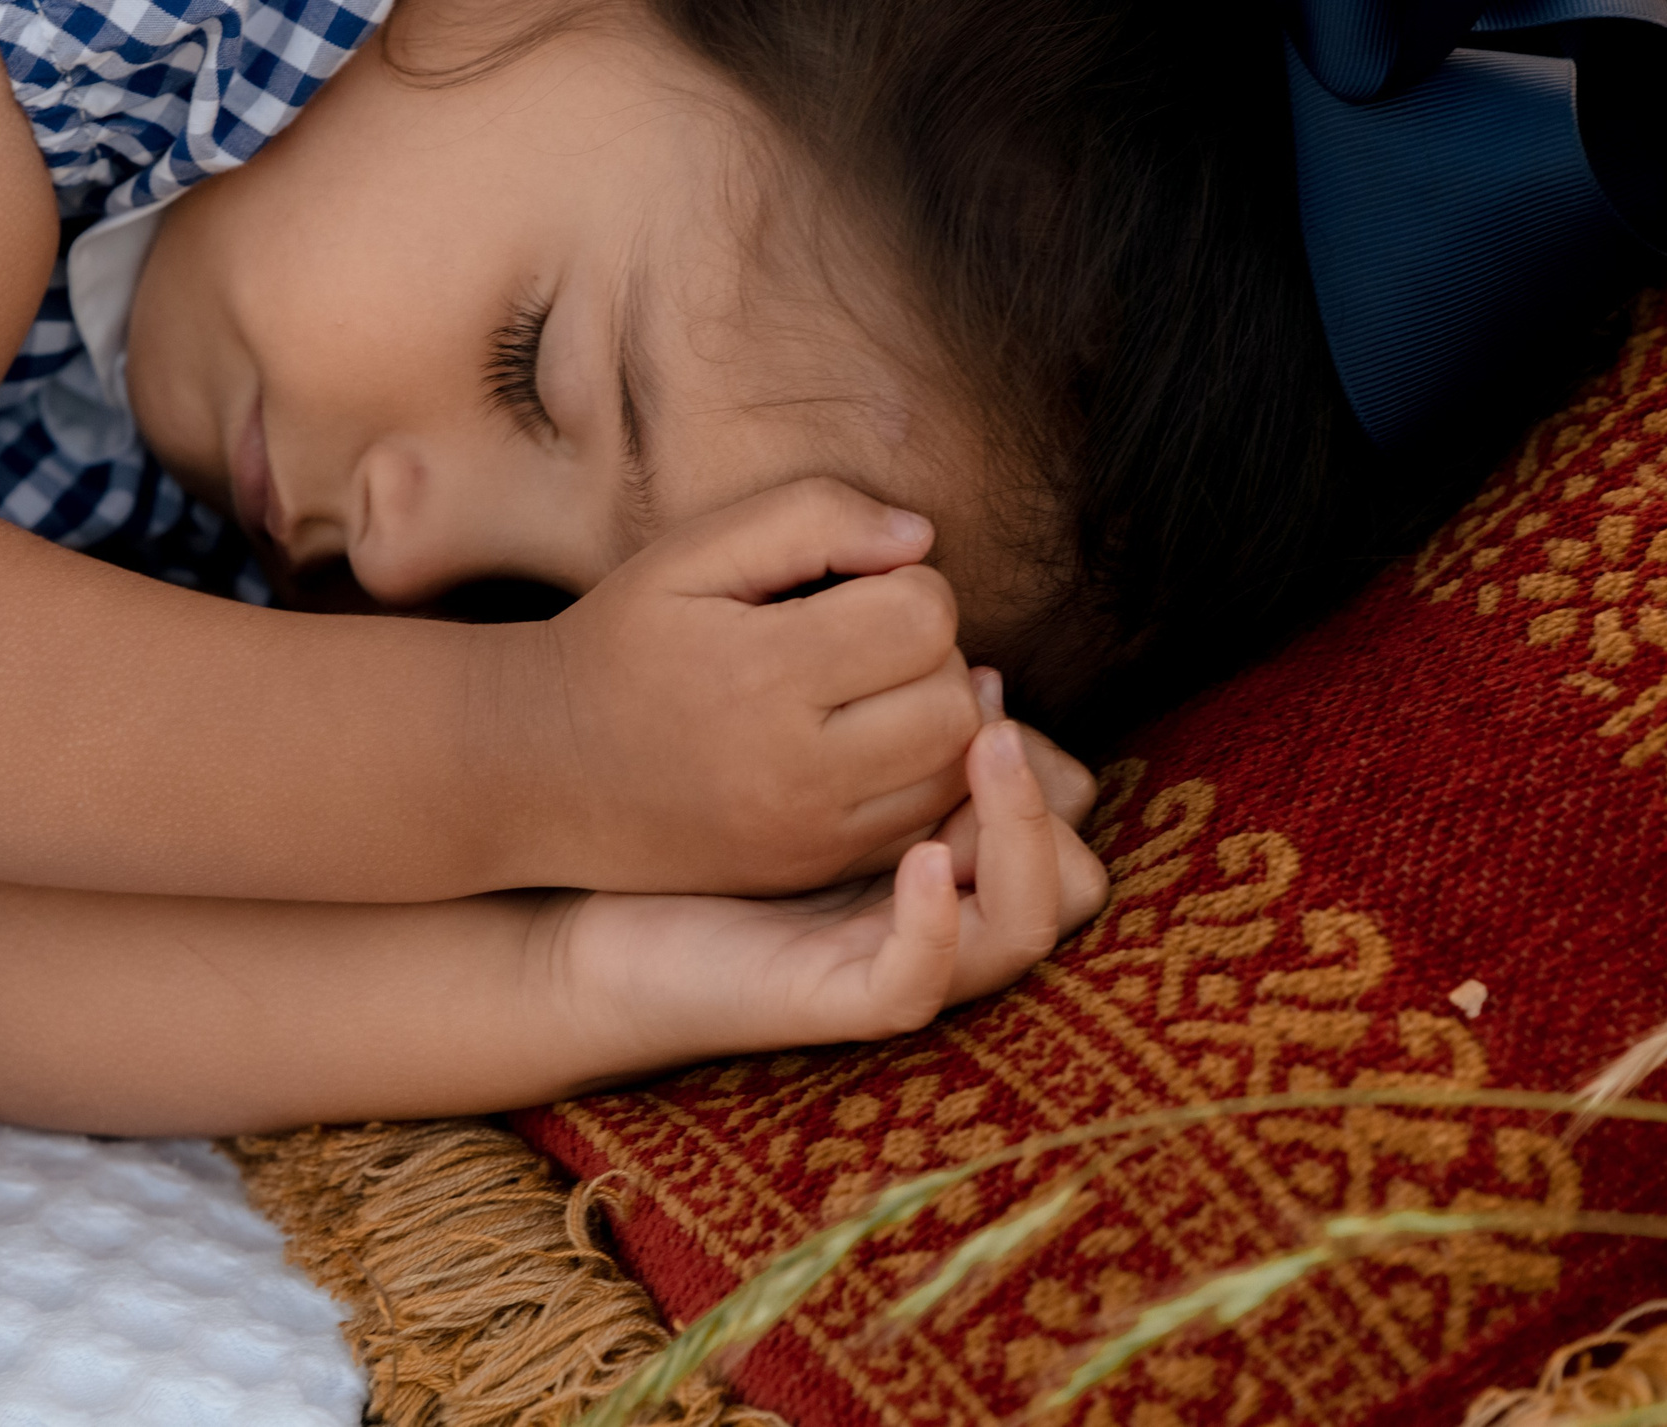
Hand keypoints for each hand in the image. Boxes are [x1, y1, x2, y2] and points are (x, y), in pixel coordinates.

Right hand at [514, 477, 981, 895]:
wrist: (537, 768)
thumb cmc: (624, 641)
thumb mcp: (693, 552)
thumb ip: (812, 518)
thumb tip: (921, 538)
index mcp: (764, 673)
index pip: (923, 618)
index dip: (907, 584)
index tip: (854, 585)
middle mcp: (795, 768)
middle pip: (954, 701)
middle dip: (931, 654)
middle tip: (870, 637)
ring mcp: (806, 833)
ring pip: (952, 771)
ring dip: (936, 718)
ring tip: (874, 689)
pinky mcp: (809, 870)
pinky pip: (919, 822)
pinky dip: (917, 776)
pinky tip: (868, 742)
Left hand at [557, 711, 1109, 1065]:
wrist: (590, 894)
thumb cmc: (692, 811)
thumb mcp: (800, 736)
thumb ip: (885, 699)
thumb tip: (984, 666)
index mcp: (944, 848)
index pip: (1063, 816)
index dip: (1046, 753)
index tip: (978, 679)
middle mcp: (938, 913)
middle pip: (1075, 878)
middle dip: (1053, 800)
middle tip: (994, 730)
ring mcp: (889, 960)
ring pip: (1023, 929)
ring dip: (1024, 839)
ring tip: (984, 752)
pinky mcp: (830, 999)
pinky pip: (919, 981)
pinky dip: (938, 925)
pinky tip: (924, 856)